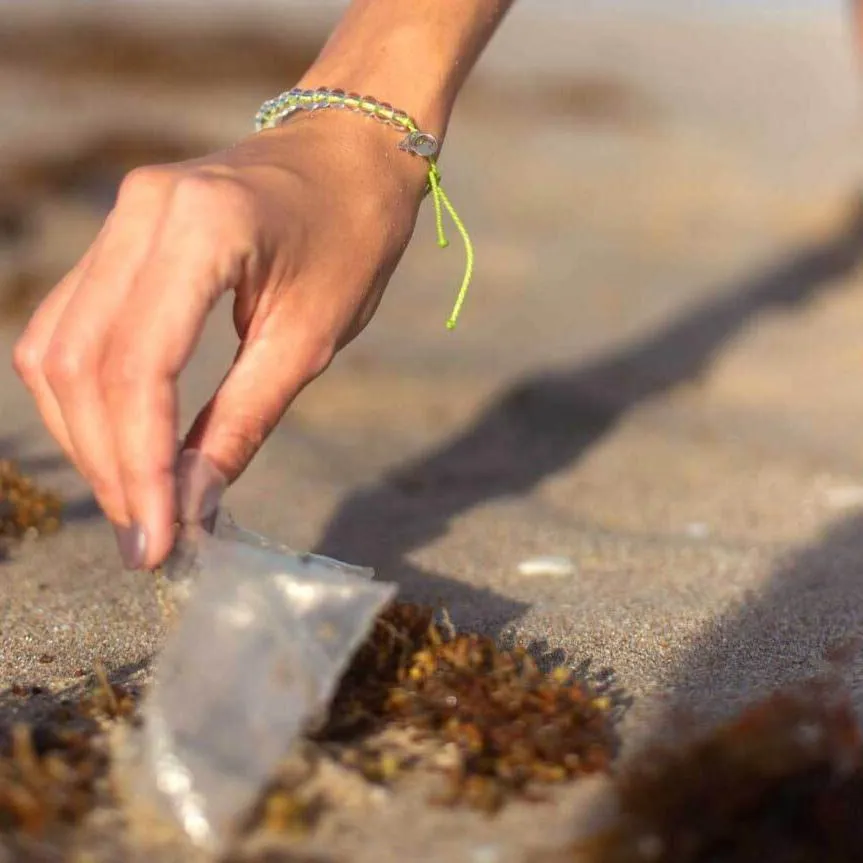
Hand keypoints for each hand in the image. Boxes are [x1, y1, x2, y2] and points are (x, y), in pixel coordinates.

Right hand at [13, 112, 428, 568]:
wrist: (351, 152)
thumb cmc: (353, 237)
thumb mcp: (310, 339)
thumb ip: (242, 421)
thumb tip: (189, 504)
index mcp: (201, 228)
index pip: (138, 368)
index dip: (140, 465)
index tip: (158, 540)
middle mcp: (140, 213)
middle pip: (81, 364)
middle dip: (108, 462)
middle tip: (147, 536)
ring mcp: (120, 217)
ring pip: (59, 347)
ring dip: (88, 436)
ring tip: (136, 501)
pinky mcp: (120, 235)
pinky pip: (73, 324)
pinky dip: (90, 395)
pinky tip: (122, 442)